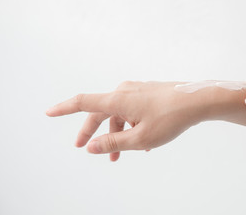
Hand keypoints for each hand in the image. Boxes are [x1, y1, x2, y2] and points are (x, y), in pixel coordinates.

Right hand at [46, 81, 206, 160]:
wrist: (197, 101)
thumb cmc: (170, 118)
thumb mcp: (140, 137)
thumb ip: (113, 143)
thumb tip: (91, 146)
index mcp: (118, 100)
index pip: (83, 103)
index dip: (64, 109)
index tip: (49, 112)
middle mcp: (124, 91)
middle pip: (100, 111)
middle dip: (92, 131)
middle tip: (85, 147)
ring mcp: (137, 90)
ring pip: (118, 113)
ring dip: (116, 133)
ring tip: (119, 155)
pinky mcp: (148, 93)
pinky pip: (132, 110)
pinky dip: (130, 125)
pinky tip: (141, 142)